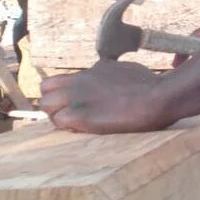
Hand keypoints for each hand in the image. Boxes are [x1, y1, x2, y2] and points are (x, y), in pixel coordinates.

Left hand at [40, 60, 172, 133]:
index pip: (53, 82)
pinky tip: (82, 130)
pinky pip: (59, 122)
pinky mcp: (80, 116)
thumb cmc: (147, 84)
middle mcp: (77, 82)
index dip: (57, 96)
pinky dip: (67, 128)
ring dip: (57, 117)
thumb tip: (101, 69)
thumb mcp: (120, 69)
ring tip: (75, 125)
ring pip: (47, 107)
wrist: (155, 97)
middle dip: (53, 105)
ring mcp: (77, 98)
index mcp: (87, 72)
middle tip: (69, 117)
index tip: (70, 105)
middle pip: (44, 92)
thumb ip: (104, 71)